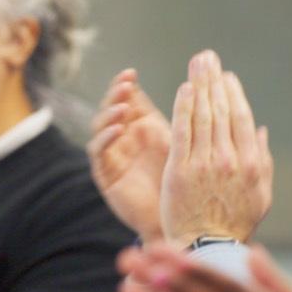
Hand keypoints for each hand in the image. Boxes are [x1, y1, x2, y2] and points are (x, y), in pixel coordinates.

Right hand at [88, 68, 172, 241]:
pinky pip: (98, 151)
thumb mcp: (181, 142)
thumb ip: (180, 117)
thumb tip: (193, 84)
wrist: (176, 219)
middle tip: (124, 85)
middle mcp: (123, 137)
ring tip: (123, 107)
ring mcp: (112, 154)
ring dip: (110, 114)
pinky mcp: (105, 173)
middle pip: (111, 107)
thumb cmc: (182, 180)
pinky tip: (118, 130)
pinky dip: (106, 138)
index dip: (126, 84)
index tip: (131, 73)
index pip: (127, 99)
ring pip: (101, 126)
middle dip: (115, 95)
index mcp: (140, 126)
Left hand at [161, 50, 272, 248]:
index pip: (242, 118)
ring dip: (199, 85)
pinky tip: (183, 89)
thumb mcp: (261, 196)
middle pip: (221, 110)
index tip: (226, 77)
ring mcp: (204, 163)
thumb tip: (262, 131)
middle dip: (214, 80)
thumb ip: (263, 161)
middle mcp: (229, 159)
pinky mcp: (179, 169)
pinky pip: (182, 130)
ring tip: (196, 64)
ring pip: (202, 115)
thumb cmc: (236, 224)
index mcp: (251, 163)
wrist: (206, 247)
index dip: (233, 94)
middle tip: (207, 57)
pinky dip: (184, 107)